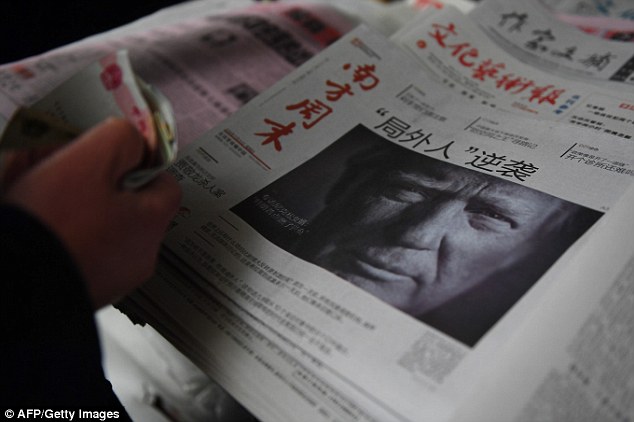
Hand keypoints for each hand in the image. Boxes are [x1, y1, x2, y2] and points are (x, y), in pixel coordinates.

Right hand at [5, 118, 181, 307]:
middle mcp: (142, 256)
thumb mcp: (90, 160)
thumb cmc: (54, 221)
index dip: (141, 165)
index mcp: (151, 223)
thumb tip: (133, 141)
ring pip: (108, 232)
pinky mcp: (87, 293)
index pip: (166, 185)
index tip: (113, 159)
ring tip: (50, 202)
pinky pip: (87, 255)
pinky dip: (71, 239)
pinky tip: (46, 230)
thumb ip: (121, 140)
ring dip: (86, 213)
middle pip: (134, 209)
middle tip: (72, 178)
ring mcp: (115, 280)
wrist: (15, 282)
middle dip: (107, 188)